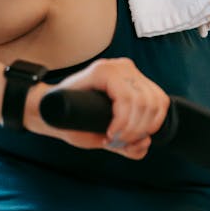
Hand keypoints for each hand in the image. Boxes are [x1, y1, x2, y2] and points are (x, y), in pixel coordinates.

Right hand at [27, 57, 169, 159]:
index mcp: (133, 79)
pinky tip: (110, 131)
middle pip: (153, 103)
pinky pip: (126, 99)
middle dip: (139, 131)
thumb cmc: (78, 121)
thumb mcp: (108, 134)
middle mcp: (127, 69)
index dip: (152, 126)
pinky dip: (123, 121)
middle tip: (119, 142)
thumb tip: (145, 143)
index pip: (160, 102)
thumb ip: (128, 142)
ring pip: (142, 102)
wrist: (48, 111)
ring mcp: (116, 67)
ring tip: (113, 138)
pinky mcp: (103, 70)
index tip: (132, 141)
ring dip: (130, 128)